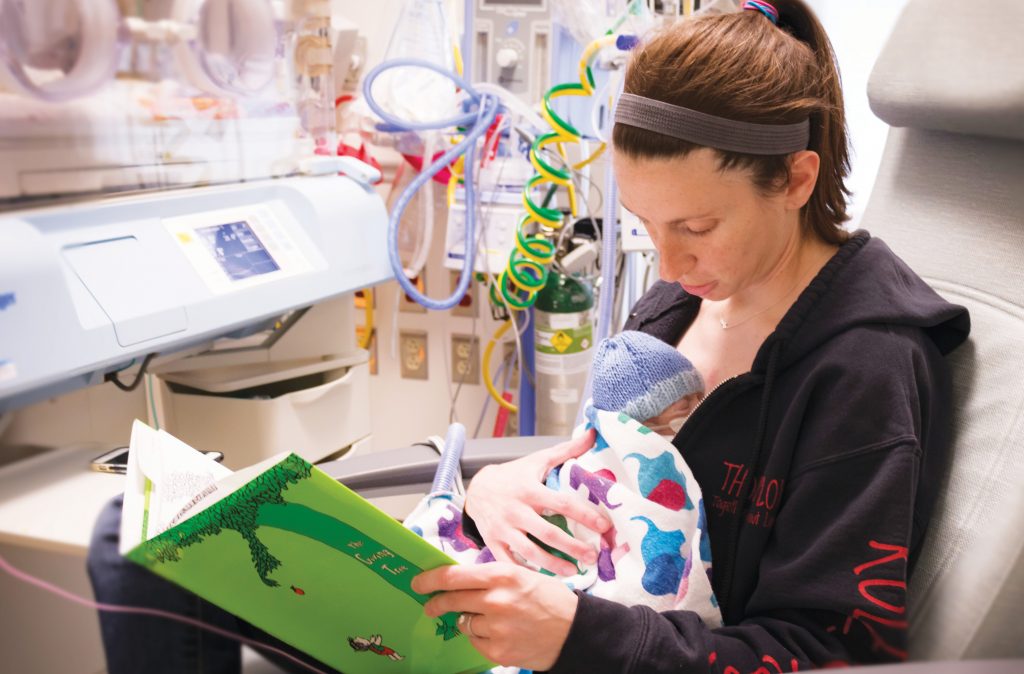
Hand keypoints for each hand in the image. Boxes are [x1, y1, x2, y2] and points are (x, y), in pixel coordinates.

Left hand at [413, 562, 577, 670]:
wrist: (574, 630)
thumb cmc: (547, 598)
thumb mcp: (520, 575)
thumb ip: (489, 577)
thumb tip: (456, 579)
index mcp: (502, 575)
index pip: (454, 576)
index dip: (431, 580)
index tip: (418, 582)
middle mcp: (496, 600)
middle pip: (451, 600)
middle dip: (436, 603)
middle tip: (430, 605)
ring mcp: (497, 628)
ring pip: (463, 623)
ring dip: (468, 621)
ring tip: (490, 619)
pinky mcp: (498, 651)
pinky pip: (475, 641)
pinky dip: (481, 638)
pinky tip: (499, 633)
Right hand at [465, 429, 610, 575]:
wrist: (477, 488)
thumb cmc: (513, 475)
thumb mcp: (537, 460)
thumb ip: (566, 451)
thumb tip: (592, 434)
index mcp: (529, 490)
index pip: (562, 503)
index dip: (584, 515)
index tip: (604, 526)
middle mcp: (516, 511)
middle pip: (548, 534)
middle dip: (573, 547)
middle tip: (593, 556)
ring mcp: (503, 529)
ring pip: (530, 552)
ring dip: (554, 565)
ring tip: (573, 571)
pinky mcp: (493, 542)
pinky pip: (510, 562)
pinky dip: (526, 572)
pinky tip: (543, 579)